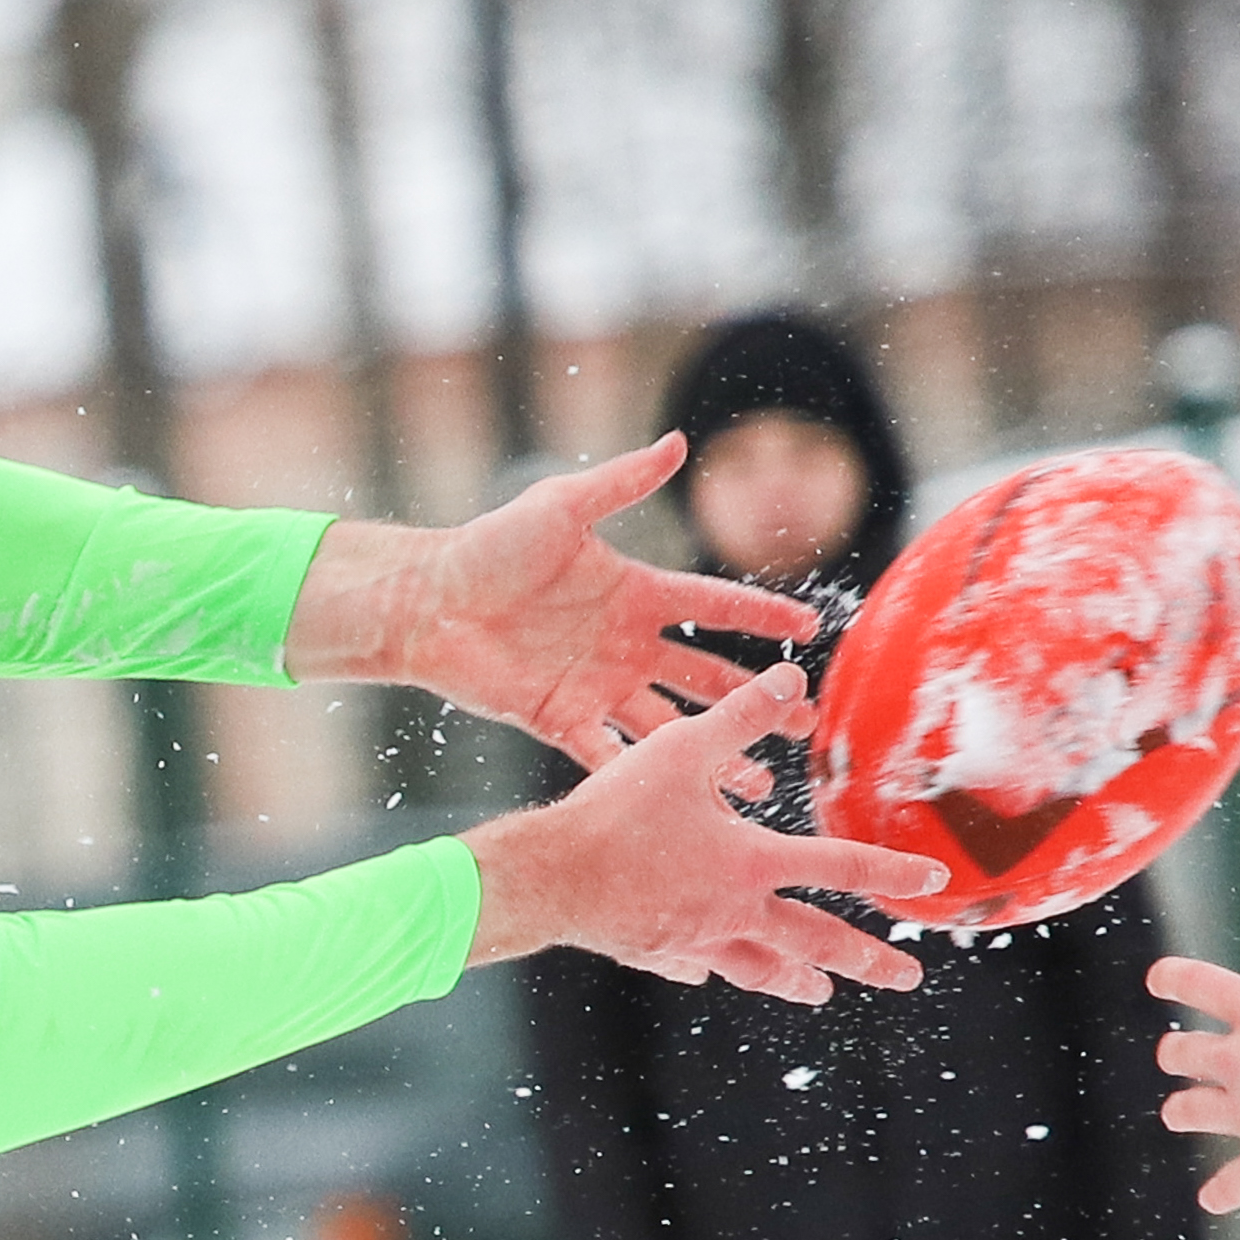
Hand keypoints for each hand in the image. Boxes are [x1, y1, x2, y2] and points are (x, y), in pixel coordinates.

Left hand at [292, 435, 832, 754]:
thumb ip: (622, 482)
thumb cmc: (488, 546)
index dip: (762, 615)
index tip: (811, 629)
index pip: (715, 605)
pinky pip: (608, 752)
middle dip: (756, 698)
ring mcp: (596, 685)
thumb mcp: (560, 507)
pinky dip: (639, 774)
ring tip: (756, 784)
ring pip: (670, 725)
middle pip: (706, 675)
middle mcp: (624, 643)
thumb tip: (678, 442)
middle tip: (806, 720)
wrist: (428, 600)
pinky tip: (677, 797)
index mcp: (635, 591)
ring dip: (713, 751)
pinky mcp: (560, 719)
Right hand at [464, 657, 950, 998]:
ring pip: (759, 967)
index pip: (839, 868)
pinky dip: (709, 968)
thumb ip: (740, 715)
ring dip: (796, 980)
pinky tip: (709, 972)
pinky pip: (693, 963)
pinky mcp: (654, 949)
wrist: (548, 877)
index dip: (891, 873)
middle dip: (866, 959)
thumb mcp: (683, 749)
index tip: (932, 884)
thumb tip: (791, 677)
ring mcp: (694, 938)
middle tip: (906, 977)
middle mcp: (732, 911)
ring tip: (822, 993)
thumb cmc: (614, 813)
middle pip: (814, 941)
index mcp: (750, 863)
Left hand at [1150, 954, 1239, 1213]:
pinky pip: (1231, 1185)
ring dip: (1182, 1110)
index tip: (1158, 978)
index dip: (1177, 980)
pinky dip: (1222, 1193)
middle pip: (1183, 1053)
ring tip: (1178, 1112)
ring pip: (1188, 1110)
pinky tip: (1213, 1199)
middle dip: (1176, 1054)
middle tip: (1174, 1054)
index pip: (1205, 986)